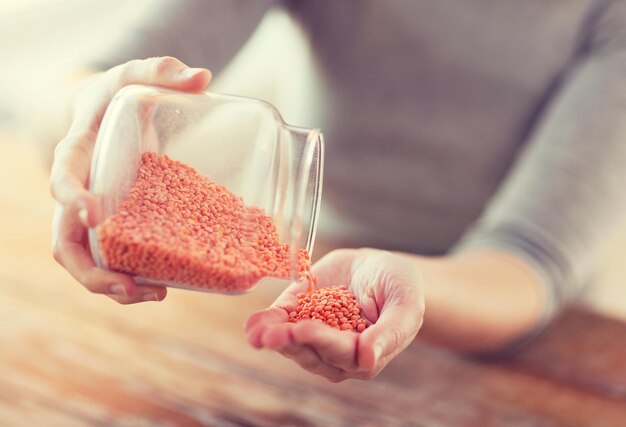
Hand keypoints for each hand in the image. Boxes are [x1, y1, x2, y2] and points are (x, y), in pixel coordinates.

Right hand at [50, 57, 211, 303]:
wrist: (105, 114)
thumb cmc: (117, 96)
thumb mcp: (135, 76)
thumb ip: (162, 71)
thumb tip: (203, 76)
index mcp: (78, 151)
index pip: (63, 174)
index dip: (70, 195)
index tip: (91, 213)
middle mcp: (77, 191)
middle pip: (65, 241)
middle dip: (89, 270)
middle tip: (127, 285)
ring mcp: (93, 215)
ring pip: (87, 261)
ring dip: (113, 285)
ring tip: (155, 294)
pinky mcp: (115, 227)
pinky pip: (114, 258)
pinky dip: (133, 275)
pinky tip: (163, 284)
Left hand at [245, 248, 424, 381]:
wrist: (380, 267)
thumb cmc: (401, 288)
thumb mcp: (405, 305)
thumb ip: (390, 333)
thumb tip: (368, 361)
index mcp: (364, 354)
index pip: (341, 352)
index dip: (322, 341)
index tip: (306, 329)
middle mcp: (335, 352)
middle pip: (311, 352)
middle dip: (291, 342)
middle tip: (273, 335)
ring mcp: (314, 335)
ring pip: (292, 343)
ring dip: (273, 337)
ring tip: (257, 332)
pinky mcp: (297, 314)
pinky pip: (280, 323)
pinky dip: (265, 324)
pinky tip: (252, 325)